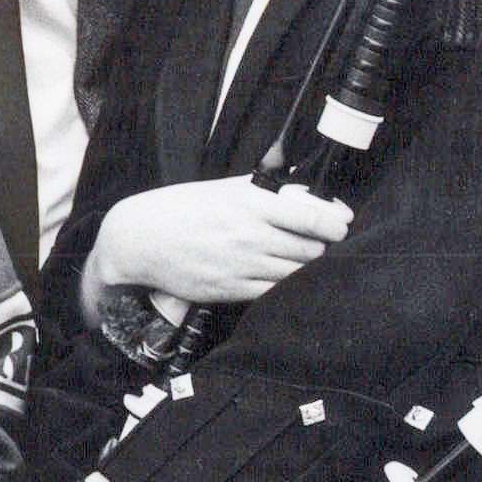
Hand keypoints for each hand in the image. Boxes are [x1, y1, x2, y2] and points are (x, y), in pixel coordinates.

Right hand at [88, 177, 350, 313]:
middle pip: (311, 249)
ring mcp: (242, 266)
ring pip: (297, 273)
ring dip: (306, 268)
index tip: (342, 224)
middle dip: (321, 246)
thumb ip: (262, 190)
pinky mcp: (232, 290)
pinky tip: (282, 278)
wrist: (138, 241)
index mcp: (250, 204)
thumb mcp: (220, 189)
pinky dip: (285, 286)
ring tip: (302, 260)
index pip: (312, 216)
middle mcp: (250, 236)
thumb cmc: (178, 209)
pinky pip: (275, 292)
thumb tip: (301, 193)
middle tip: (320, 243)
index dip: (336, 223)